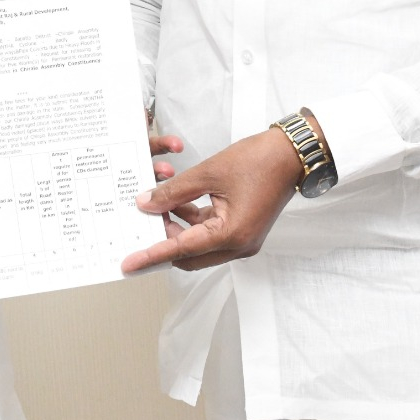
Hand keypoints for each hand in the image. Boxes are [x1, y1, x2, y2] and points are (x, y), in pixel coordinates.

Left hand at [122, 126, 303, 273]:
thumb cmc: (257, 161)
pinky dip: (191, 224)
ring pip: (198, 246)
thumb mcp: (208, 172)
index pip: (181, 250)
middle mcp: (238, 245)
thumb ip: (173, 191)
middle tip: (138, 226)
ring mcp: (242, 240)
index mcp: (231, 234)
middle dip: (163, 242)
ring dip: (176, 231)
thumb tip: (145, 204)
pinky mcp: (242, 230)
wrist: (290, 155)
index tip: (128, 265)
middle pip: (189, 256)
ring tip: (154, 209)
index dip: (151, 256)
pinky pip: (209, 235)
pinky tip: (175, 204)